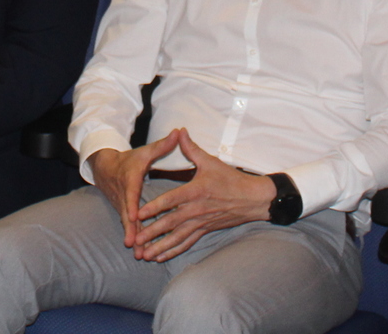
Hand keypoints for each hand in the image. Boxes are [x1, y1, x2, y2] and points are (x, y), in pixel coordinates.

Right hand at [87, 130, 183, 249]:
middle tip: (134, 245)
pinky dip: (134, 239)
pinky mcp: (124, 213)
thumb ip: (162, 145)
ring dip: (133, 238)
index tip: (135, 217)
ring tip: (138, 254)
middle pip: (127, 215)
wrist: (105, 167)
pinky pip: (129, 227)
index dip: (133, 206)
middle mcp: (124, 196)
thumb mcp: (145, 151)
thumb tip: (178, 132)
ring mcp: (122, 206)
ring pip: (127, 224)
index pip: (131, 194)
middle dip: (131, 230)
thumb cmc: (130, 159)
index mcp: (130, 180)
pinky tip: (140, 253)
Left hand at [130, 130, 278, 262]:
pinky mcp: (204, 230)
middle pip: (170, 224)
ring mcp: (200, 223)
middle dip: (152, 233)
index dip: (154, 207)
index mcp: (195, 192)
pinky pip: (186, 243)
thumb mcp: (210, 162)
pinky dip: (173, 251)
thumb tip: (179, 131)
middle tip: (136, 240)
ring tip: (144, 256)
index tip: (138, 213)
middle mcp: (196, 210)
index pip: (170, 201)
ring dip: (160, 247)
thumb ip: (191, 148)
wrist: (252, 199)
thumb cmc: (231, 179)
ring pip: (176, 238)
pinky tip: (160, 257)